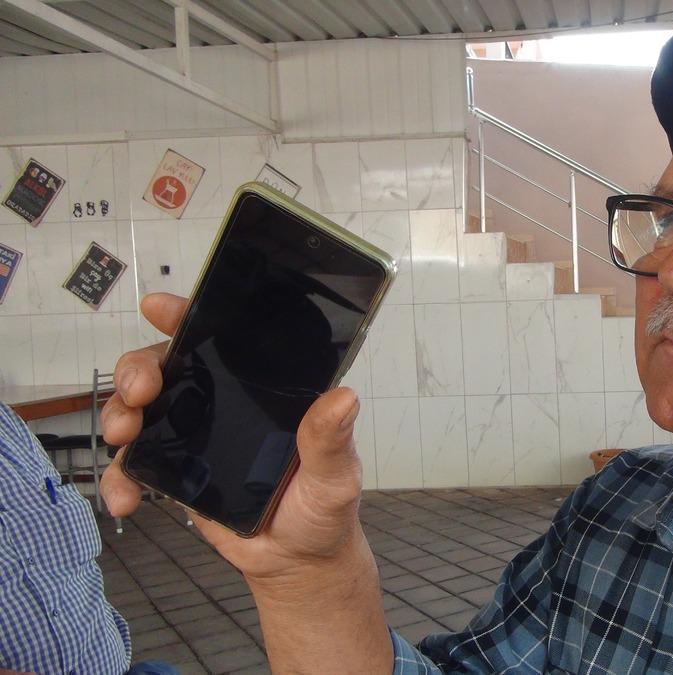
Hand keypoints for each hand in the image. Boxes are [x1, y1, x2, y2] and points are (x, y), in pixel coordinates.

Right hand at [100, 293, 391, 671]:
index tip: (161, 308)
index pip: (226, 340)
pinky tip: (127, 499)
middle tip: (142, 392)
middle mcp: (226, 403)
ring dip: (119, 414)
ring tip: (124, 437)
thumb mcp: (334, 475)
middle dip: (139, 369)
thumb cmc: (323, 510)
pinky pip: (135, 465)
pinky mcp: (177, 471)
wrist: (296, 562)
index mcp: (265, 391)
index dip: (189, 317)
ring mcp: (196, 435)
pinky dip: (120, 478)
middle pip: (168, 367)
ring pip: (141, 408)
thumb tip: (344, 398)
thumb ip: (331, 440)